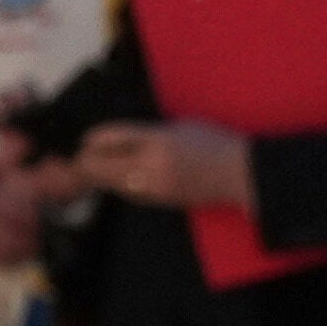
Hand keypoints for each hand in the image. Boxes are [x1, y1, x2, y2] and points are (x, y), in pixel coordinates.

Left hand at [70, 120, 255, 213]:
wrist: (243, 175)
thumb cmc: (215, 144)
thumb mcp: (178, 125)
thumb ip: (145, 131)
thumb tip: (112, 137)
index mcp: (157, 141)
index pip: (107, 138)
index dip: (90, 138)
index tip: (86, 138)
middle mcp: (152, 166)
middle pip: (98, 166)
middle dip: (85, 160)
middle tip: (83, 154)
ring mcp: (154, 186)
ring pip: (108, 182)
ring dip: (100, 174)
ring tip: (100, 164)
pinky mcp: (159, 200)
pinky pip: (126, 192)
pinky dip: (118, 184)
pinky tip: (124, 176)